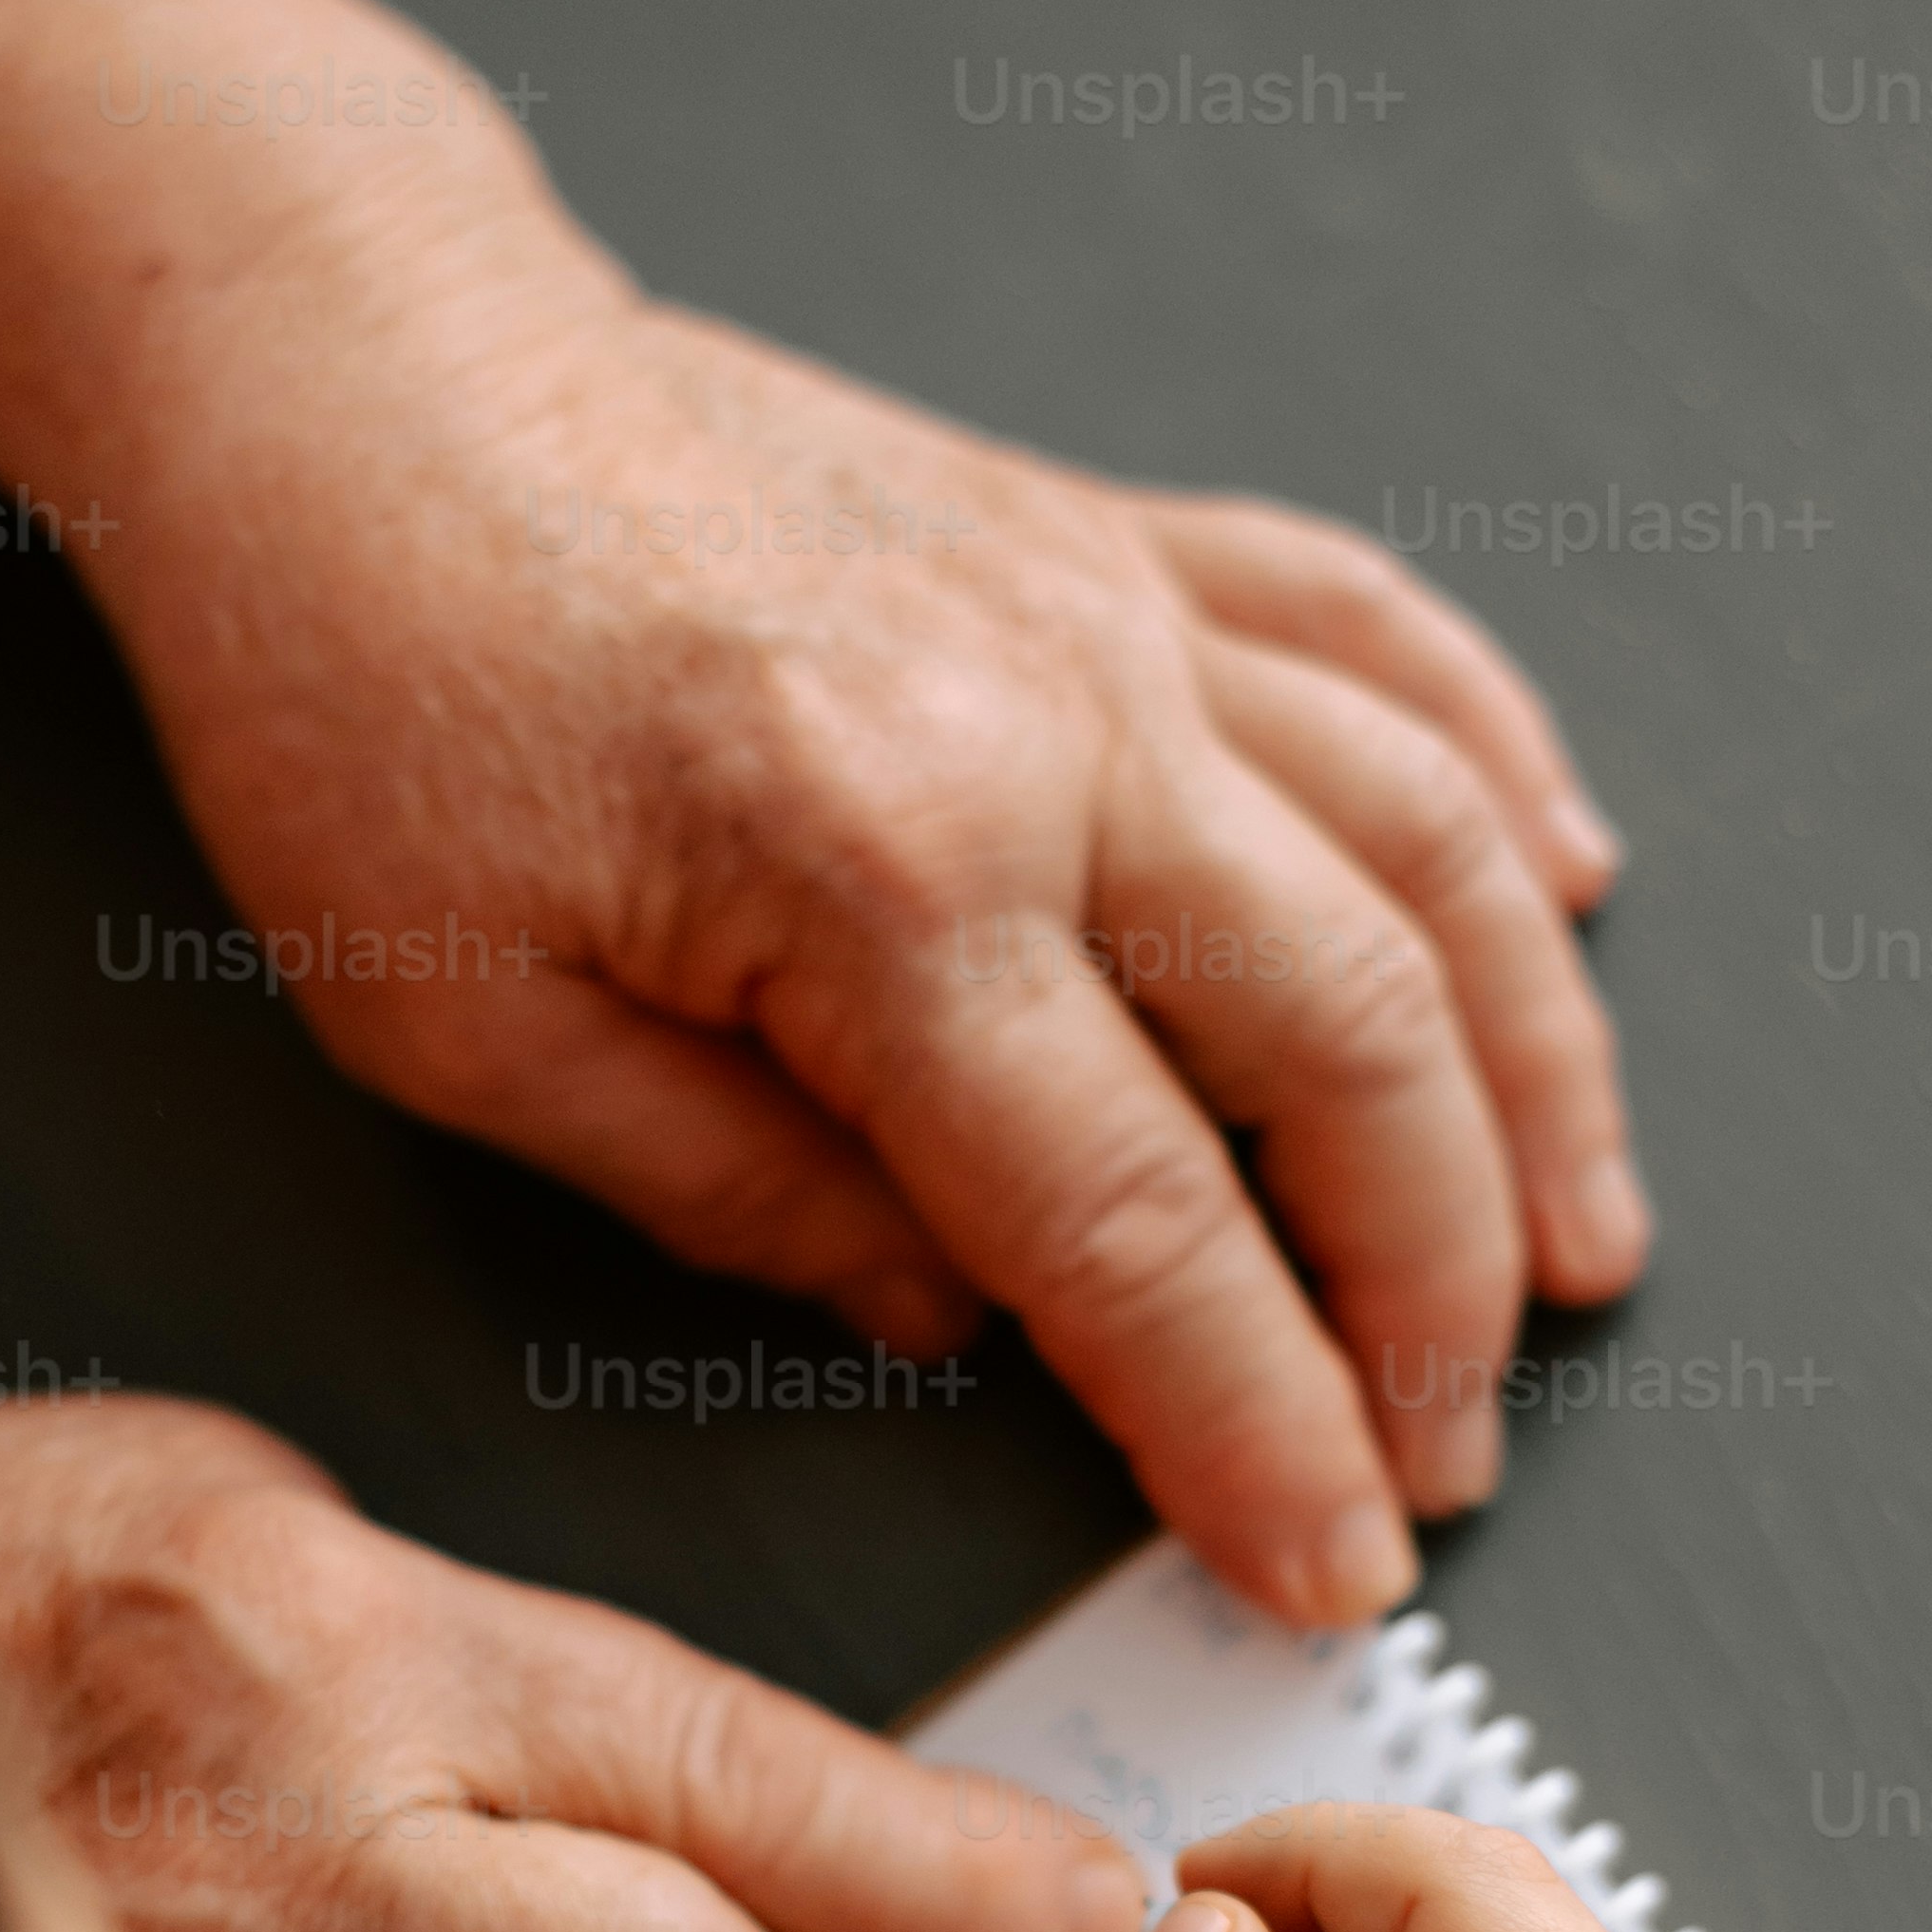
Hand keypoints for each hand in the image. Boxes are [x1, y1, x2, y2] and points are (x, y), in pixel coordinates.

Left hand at [89, 239, 1643, 1627]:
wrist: (346, 365)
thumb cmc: (361, 682)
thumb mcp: (464, 1024)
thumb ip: (738, 1196)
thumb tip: (961, 1316)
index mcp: (876, 874)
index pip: (1140, 1224)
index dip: (1264, 1426)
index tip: (1336, 1565)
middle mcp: (1048, 723)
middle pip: (1357, 1042)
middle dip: (1439, 1290)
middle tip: (1450, 1456)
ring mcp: (1101, 607)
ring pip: (1431, 845)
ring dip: (1539, 1065)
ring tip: (1585, 1241)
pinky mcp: (1103, 531)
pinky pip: (1373, 630)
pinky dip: (1502, 758)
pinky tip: (1578, 881)